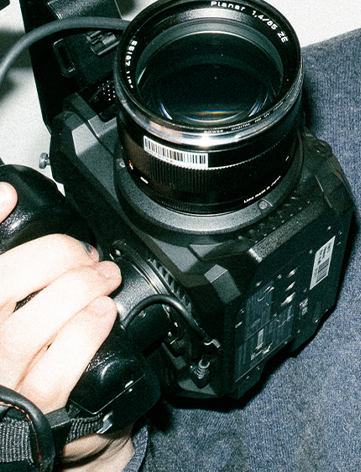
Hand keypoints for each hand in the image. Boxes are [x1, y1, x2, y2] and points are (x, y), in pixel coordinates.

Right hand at [0, 181, 133, 469]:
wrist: (31, 416)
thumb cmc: (20, 345)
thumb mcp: (12, 292)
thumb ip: (10, 251)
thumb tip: (7, 192)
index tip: (9, 194)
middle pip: (1, 287)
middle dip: (53, 256)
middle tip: (85, 253)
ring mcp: (1, 379)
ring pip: (28, 329)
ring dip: (77, 290)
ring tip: (103, 278)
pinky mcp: (35, 407)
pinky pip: (59, 368)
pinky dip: (86, 332)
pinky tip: (100, 313)